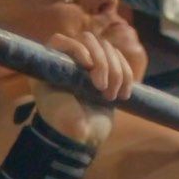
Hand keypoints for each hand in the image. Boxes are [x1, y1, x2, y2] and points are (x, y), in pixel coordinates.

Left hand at [34, 29, 134, 144]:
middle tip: (101, 88)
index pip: (62, 40)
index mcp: (52, 65)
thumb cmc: (63, 123)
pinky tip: (122, 95)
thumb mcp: (55, 105)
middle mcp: (70, 60)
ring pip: (109, 49)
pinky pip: (122, 61)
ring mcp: (90, 64)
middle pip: (90, 40)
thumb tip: (74, 73)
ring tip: (110, 96)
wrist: (81, 138)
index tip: (87, 65)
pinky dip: (127, 76)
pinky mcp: (108, 72)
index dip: (78, 48)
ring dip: (115, 72)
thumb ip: (61, 87)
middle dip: (102, 62)